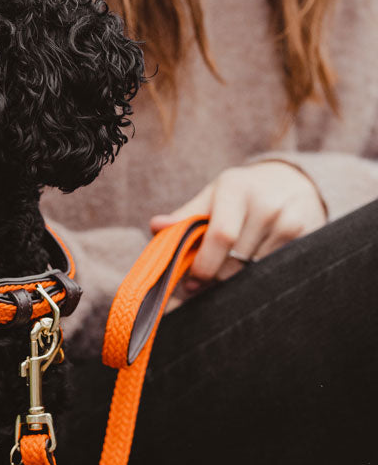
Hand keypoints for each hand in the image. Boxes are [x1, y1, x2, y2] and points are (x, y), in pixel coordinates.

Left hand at [150, 161, 326, 292]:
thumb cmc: (240, 195)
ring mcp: (290, 221)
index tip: (192, 281)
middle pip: (235, 261)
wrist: (293, 182)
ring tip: (230, 270)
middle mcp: (266, 203)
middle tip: (205, 282)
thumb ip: (184, 216)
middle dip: (215, 278)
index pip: (220, 236)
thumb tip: (156, 227)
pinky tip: (254, 266)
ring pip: (253, 272)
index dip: (204, 266)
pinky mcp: (308, 238)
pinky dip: (258, 277)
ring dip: (236, 280)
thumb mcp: (211, 198)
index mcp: (235, 188)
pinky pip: (274, 272)